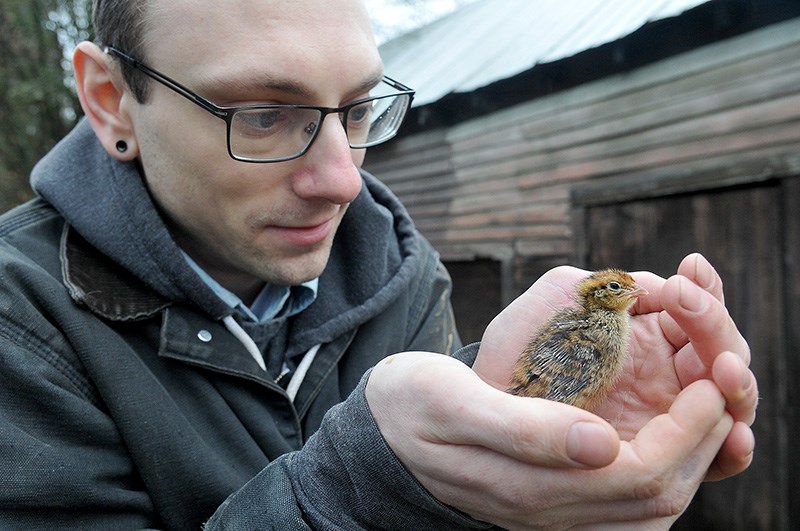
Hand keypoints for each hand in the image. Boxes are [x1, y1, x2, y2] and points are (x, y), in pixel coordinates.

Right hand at [366, 254, 755, 528]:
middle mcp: (550, 510)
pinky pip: (625, 503)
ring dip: (690, 457)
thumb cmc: (410, 407)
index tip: (708, 380)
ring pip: (648, 508)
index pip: (641, 475)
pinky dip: (661, 466)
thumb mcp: (452, 402)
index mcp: (531, 486)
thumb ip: (524, 428)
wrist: (378, 436)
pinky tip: (663, 431)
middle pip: (658, 497)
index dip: (688, 432)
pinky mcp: (548, 498)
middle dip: (704, 442)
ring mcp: (551, 511)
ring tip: (703, 404)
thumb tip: (604, 443)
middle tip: (721, 382)